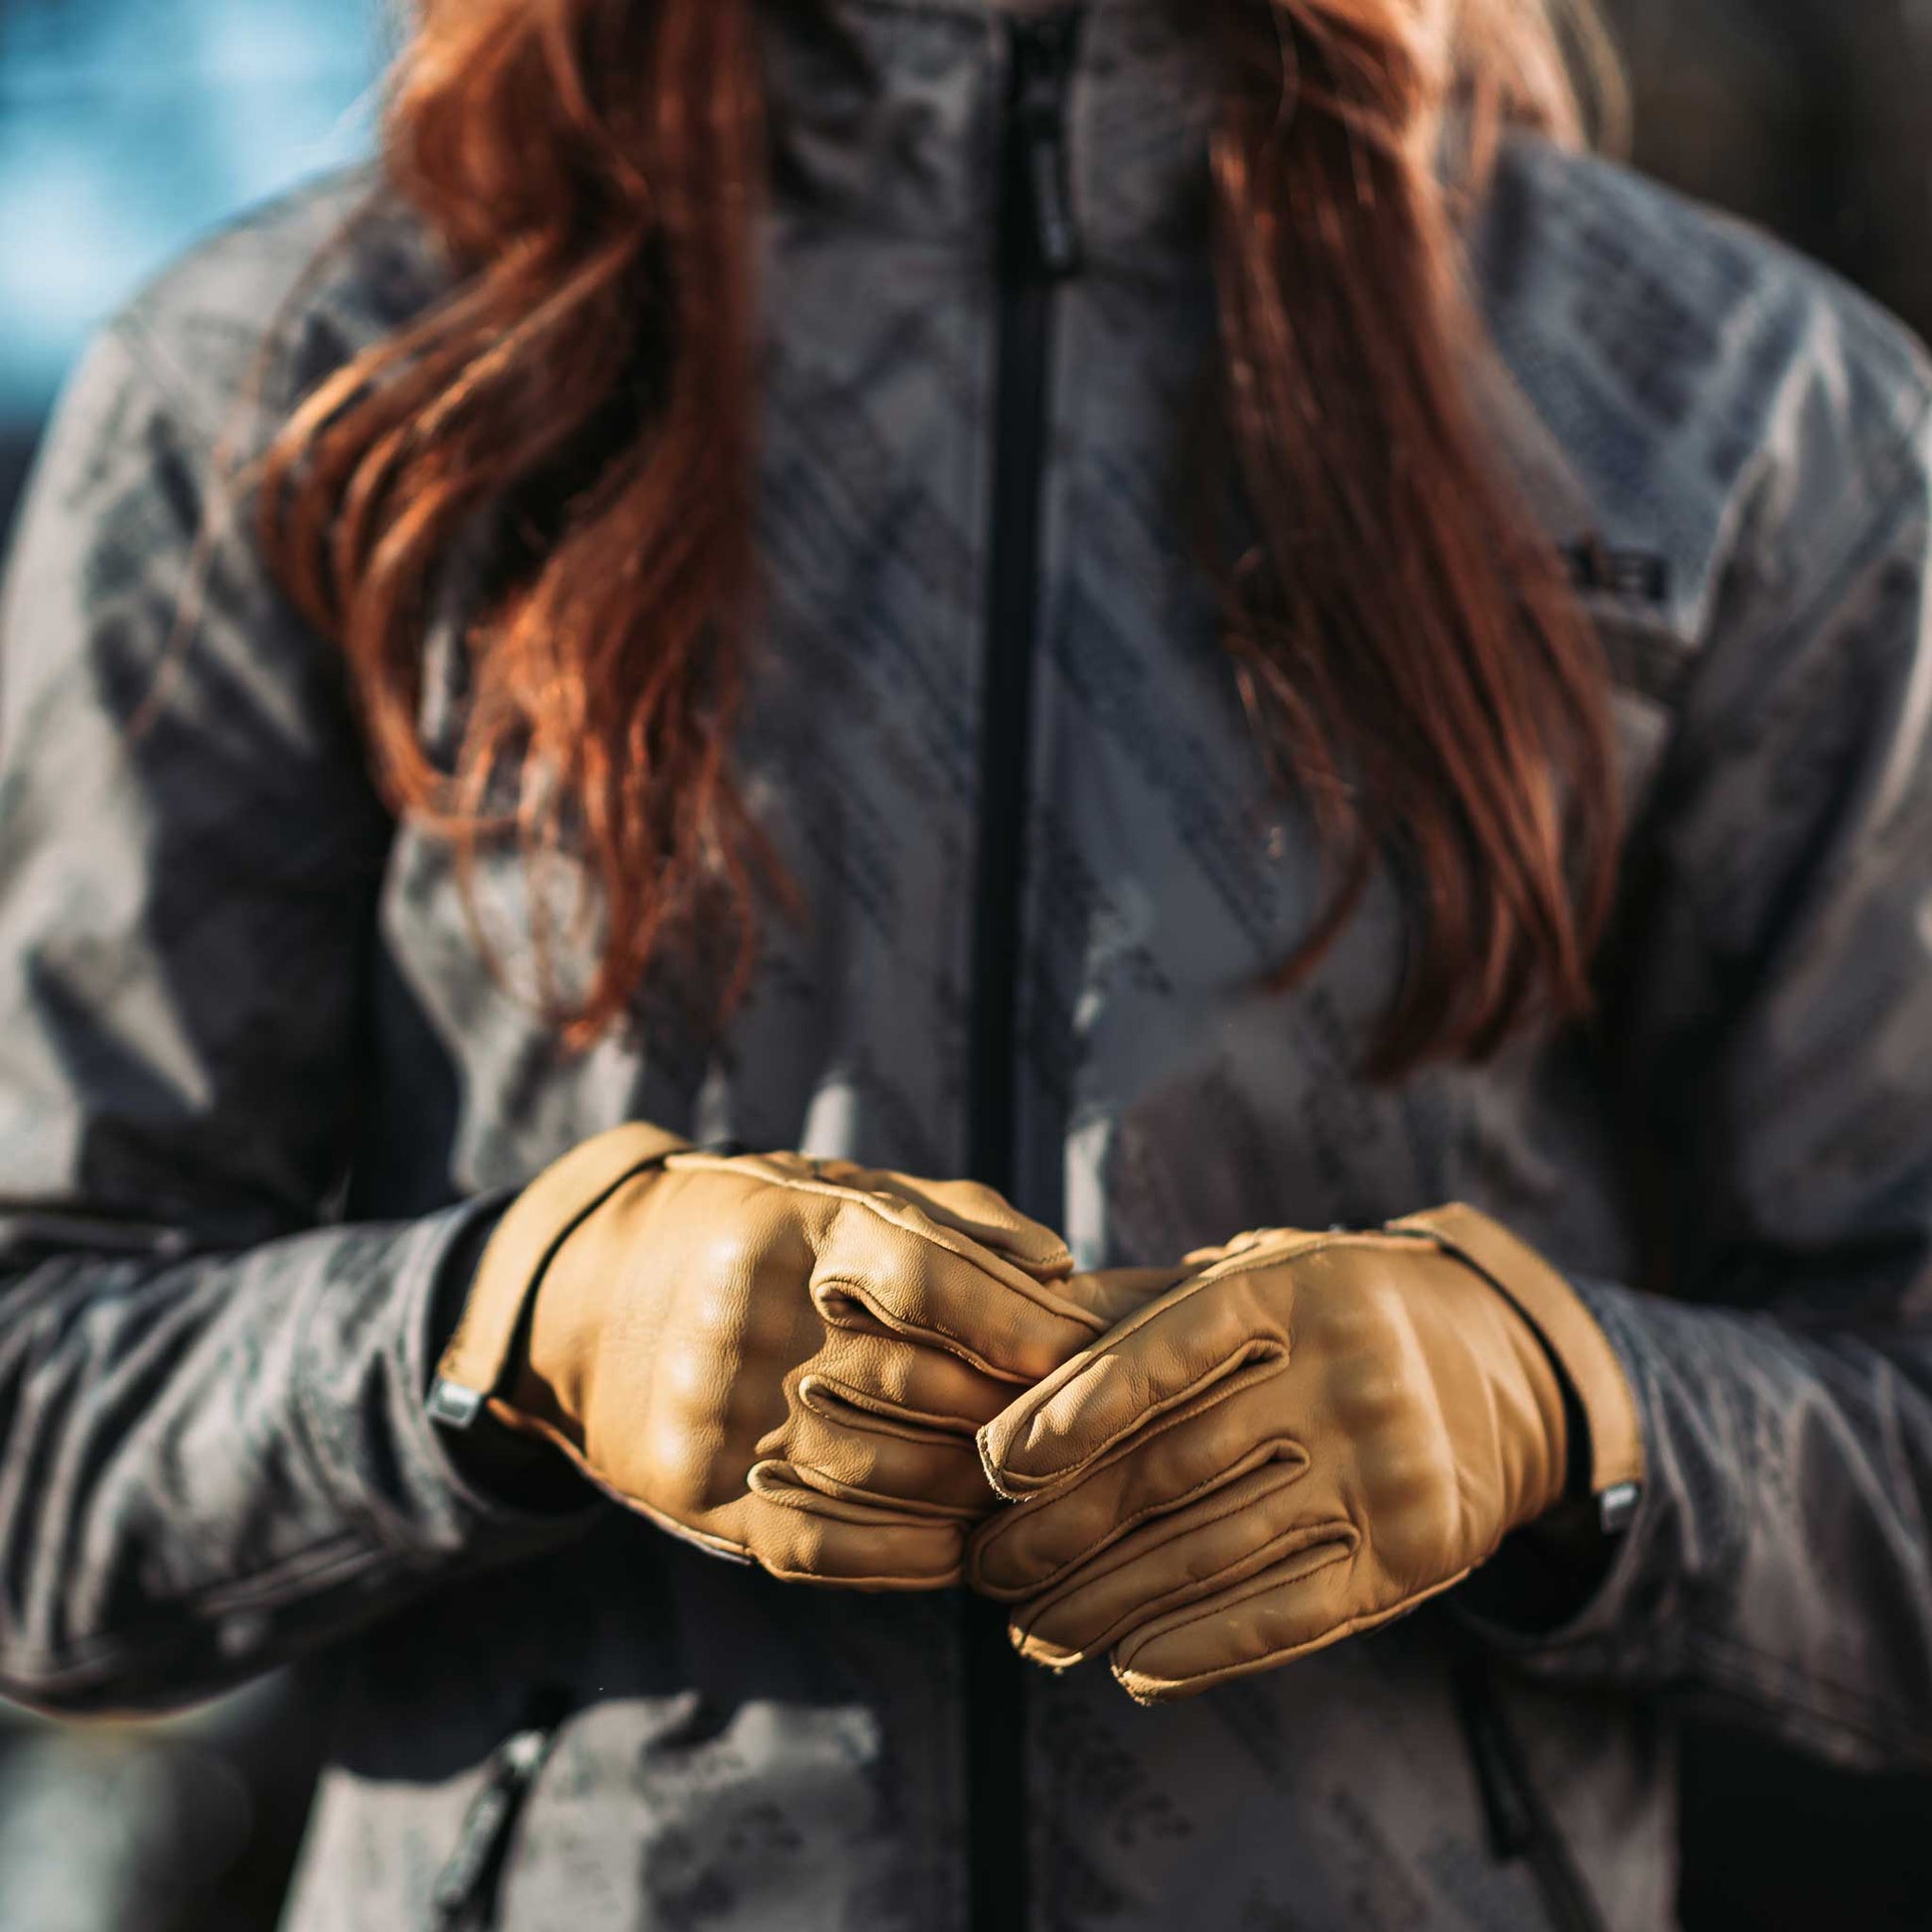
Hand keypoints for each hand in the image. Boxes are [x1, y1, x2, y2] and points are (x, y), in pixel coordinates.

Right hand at [434, 1124, 1109, 1587]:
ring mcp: (714, 1414)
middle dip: (1018, 1414)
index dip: (1023, 1322)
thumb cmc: (754, 1232)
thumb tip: (1065, 1273)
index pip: (929, 1278)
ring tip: (1032, 1489)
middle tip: (1087, 1432)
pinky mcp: (696, 1494)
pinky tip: (957, 1540)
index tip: (1095, 1348)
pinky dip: (910, 1553)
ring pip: (883, 1474)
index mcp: (791, 1225)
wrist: (586, 1296)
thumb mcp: (838, 1191)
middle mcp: (745, 1318)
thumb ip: (956, 1221)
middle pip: (920, 1386)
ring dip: (976, 1491)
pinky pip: (822, 1546)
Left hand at [969, 1207, 1642, 1700]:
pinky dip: (1198, 1648)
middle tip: (986, 1569)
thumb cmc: (1325, 1318)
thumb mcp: (1255, 1280)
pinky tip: (1127, 1664)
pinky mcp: (1420, 1550)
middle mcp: (1349, 1370)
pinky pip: (1291, 1613)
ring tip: (1030, 1628)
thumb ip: (1143, 1311)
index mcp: (1292, 1287)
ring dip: (1105, 1601)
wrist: (1501, 1363)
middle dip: (1060, 1528)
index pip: (1159, 1355)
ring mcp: (1391, 1464)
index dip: (1065, 1415)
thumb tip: (1002, 1348)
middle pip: (1173, 1467)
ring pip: (1216, 1550)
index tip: (988, 1466)